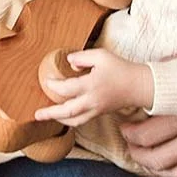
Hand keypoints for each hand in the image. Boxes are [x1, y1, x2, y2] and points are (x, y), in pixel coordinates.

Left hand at [33, 49, 152, 125]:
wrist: (140, 85)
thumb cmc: (121, 69)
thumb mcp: (101, 55)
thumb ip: (82, 57)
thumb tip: (68, 62)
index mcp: (92, 85)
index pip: (67, 88)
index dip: (54, 85)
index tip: (47, 81)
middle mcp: (93, 101)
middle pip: (68, 112)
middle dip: (51, 114)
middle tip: (37, 115)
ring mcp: (97, 110)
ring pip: (75, 121)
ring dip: (60, 120)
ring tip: (48, 117)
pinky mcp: (100, 113)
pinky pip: (83, 121)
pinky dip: (71, 120)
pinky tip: (64, 116)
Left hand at [121, 19, 176, 176]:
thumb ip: (168, 72)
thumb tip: (140, 75)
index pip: (147, 135)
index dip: (129, 134)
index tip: (124, 126)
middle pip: (157, 158)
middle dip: (137, 154)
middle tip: (130, 145)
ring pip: (176, 173)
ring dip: (155, 169)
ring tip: (145, 158)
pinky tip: (171, 168)